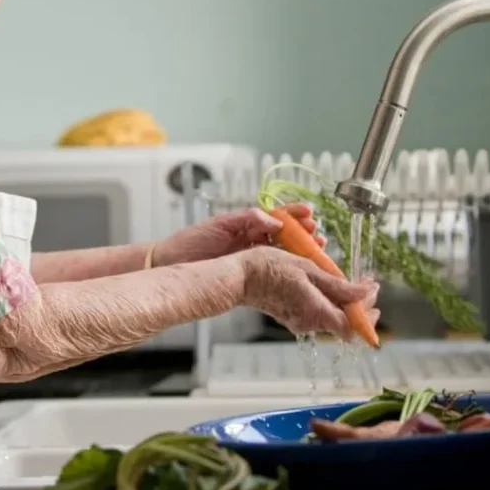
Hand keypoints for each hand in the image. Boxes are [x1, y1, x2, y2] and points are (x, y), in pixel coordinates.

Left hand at [153, 203, 324, 266]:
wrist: (171, 265)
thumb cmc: (190, 243)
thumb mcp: (220, 225)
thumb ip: (247, 219)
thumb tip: (274, 219)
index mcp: (246, 224)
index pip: (277, 216)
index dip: (295, 215)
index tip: (309, 214)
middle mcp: (252, 240)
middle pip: (286, 236)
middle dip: (304, 234)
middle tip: (318, 236)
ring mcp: (251, 258)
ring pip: (283, 253)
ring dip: (301, 252)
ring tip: (316, 250)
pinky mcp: (247, 275)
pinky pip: (272, 271)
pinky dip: (287, 270)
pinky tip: (299, 272)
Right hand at [234, 246, 379, 339]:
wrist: (239, 276)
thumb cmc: (269, 268)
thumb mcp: (307, 269)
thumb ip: (337, 285)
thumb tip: (364, 293)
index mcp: (316, 312)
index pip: (352, 327)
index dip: (368, 314)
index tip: (373, 290)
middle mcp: (309, 323)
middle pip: (344, 323)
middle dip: (360, 305)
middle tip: (366, 285)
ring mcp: (299, 321)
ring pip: (332, 317)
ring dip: (345, 301)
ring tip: (349, 281)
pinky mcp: (292, 316)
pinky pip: (318, 313)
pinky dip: (329, 301)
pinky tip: (328, 284)